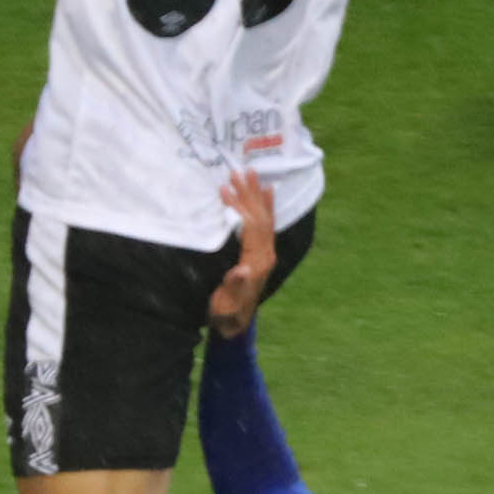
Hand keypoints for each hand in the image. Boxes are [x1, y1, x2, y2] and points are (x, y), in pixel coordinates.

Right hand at [205, 170, 277, 338]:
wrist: (236, 322)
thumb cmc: (226, 312)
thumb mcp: (226, 303)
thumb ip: (234, 286)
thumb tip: (240, 270)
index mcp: (256, 262)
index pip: (249, 227)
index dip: (238, 207)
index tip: (224, 188)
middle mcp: (266, 254)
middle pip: (259, 217)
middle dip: (248, 194)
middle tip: (238, 171)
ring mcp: (267, 252)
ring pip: (265, 218)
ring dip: (257, 195)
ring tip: (251, 173)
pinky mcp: (264, 252)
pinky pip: (269, 224)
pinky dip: (268, 206)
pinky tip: (268, 191)